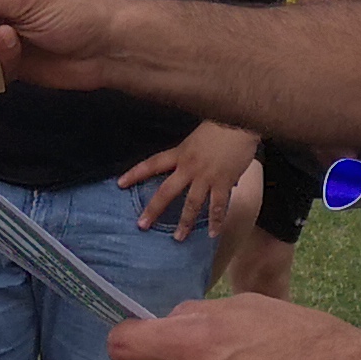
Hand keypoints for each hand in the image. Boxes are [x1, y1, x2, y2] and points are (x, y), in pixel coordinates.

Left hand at [122, 121, 259, 240]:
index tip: (120, 183)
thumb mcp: (199, 137)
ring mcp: (206, 176)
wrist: (240, 122)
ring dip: (185, 223)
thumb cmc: (221, 124)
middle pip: (166, 191)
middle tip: (142, 225)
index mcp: (180, 153)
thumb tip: (201, 172)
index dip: (135, 174)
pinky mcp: (223, 182)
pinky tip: (213, 233)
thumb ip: (195, 154)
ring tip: (178, 237)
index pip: (152, 164)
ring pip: (192, 204)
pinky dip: (216, 221)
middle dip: (153, 209)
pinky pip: (218, 206)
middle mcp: (189, 167)